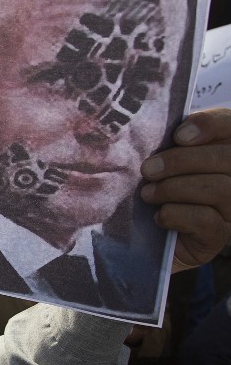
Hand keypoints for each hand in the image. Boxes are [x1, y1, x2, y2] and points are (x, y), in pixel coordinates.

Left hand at [140, 108, 230, 270]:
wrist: (143, 239)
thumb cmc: (153, 188)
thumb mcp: (160, 160)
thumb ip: (168, 141)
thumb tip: (159, 125)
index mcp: (223, 149)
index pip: (229, 125)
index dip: (210, 124)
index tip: (179, 135)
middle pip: (227, 158)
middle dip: (182, 161)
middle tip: (148, 169)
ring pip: (221, 189)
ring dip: (175, 188)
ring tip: (148, 194)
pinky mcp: (218, 237)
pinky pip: (207, 221)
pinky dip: (177, 214)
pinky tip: (159, 216)